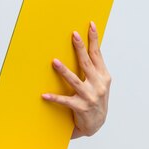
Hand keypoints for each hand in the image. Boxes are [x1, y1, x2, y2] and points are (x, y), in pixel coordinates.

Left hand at [42, 22, 111, 136]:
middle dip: (80, 48)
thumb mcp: (99, 83)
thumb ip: (94, 68)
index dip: (94, 39)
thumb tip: (86, 47)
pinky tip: (44, 95)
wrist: (96, 124)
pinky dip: (54, 98)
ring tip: (54, 61)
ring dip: (64, 71)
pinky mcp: (81, 107)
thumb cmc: (95, 99)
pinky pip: (65, 101)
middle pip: (87, 63)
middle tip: (73, 35)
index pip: (98, 54)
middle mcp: (99, 85)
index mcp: (103, 76)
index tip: (91, 25)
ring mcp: (90, 96)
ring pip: (75, 80)